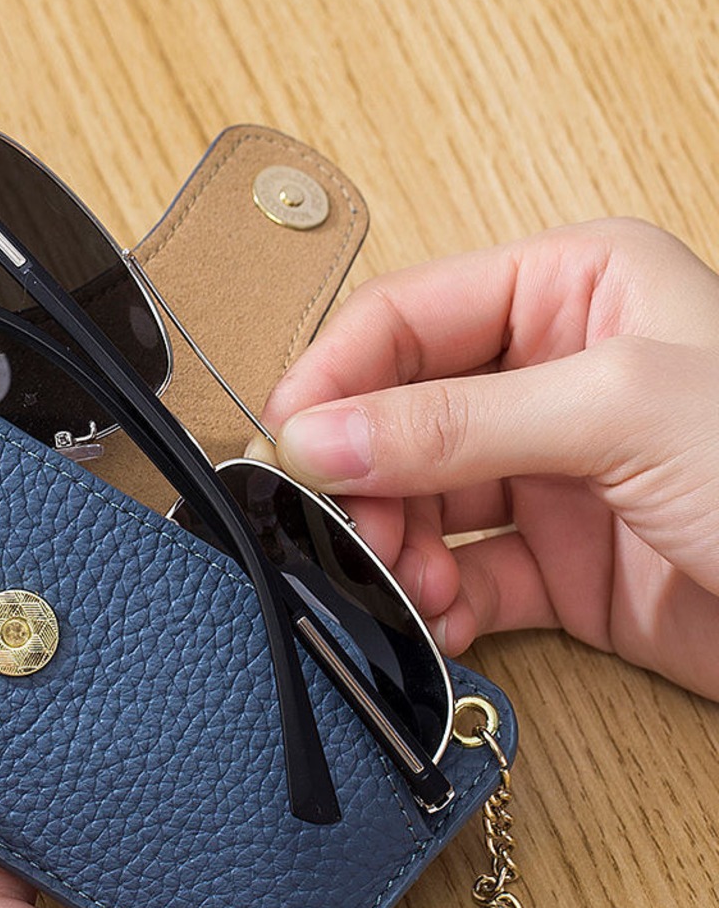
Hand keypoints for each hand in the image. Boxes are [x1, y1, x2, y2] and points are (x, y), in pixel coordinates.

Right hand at [257, 217, 718, 699]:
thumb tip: (320, 433)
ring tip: (411, 582)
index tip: (290, 442)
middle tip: (346, 529)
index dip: (334, 377)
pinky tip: (445, 616)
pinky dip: (436, 600)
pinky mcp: (556, 560)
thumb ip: (452, 422)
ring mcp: (551, 471)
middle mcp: (552, 374)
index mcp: (572, 291)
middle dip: (364, 478)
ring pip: (417, 499)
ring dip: (396, 547)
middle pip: (397, 415)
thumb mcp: (616, 412)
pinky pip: (459, 572)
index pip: (405, 318)